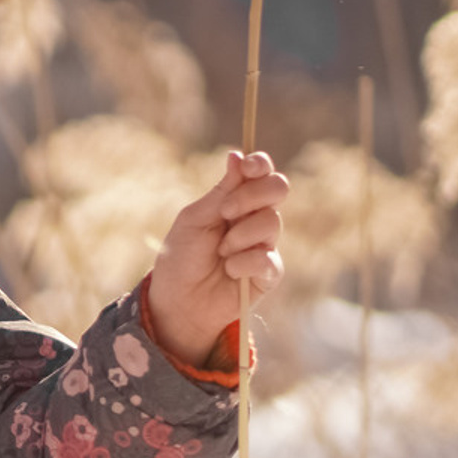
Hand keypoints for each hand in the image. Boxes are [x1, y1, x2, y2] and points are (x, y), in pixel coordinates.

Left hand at [145, 149, 289, 365]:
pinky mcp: (270, 272)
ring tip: (221, 253)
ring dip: (239, 236)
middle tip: (226, 213)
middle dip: (252, 196)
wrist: (179, 301)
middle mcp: (255, 217)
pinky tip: (230, 271)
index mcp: (236, 200)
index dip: (260, 165)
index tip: (248, 167)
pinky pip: (267, 258)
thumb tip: (236, 155)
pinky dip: (243, 263)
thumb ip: (220, 192)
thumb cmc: (182, 258)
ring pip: (271, 222)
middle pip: (278, 188)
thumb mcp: (194, 220)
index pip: (261, 172)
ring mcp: (265, 243)